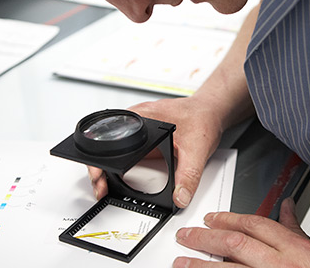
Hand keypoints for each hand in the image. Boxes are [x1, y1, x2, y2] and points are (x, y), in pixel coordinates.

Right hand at [87, 96, 224, 207]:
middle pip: (108, 146)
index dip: (100, 161)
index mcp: (142, 116)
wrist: (211, 112)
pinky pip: (127, 151)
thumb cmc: (202, 118)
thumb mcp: (197, 150)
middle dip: (100, 168)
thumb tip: (179, 197)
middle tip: (101, 187)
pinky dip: (122, 165)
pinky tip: (122, 176)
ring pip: (115, 149)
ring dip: (109, 167)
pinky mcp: (144, 136)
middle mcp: (137, 120)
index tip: (99, 177)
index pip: (109, 138)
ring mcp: (139, 128)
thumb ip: (189, 176)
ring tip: (106, 185)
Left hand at [173, 197, 309, 267]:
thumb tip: (286, 208)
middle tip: (187, 235)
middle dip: (207, 238)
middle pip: (236, 244)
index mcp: (296, 249)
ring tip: (182, 263)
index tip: (211, 218)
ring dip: (202, 267)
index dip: (229, 218)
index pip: (255, 225)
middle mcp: (282, 265)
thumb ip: (296, 230)